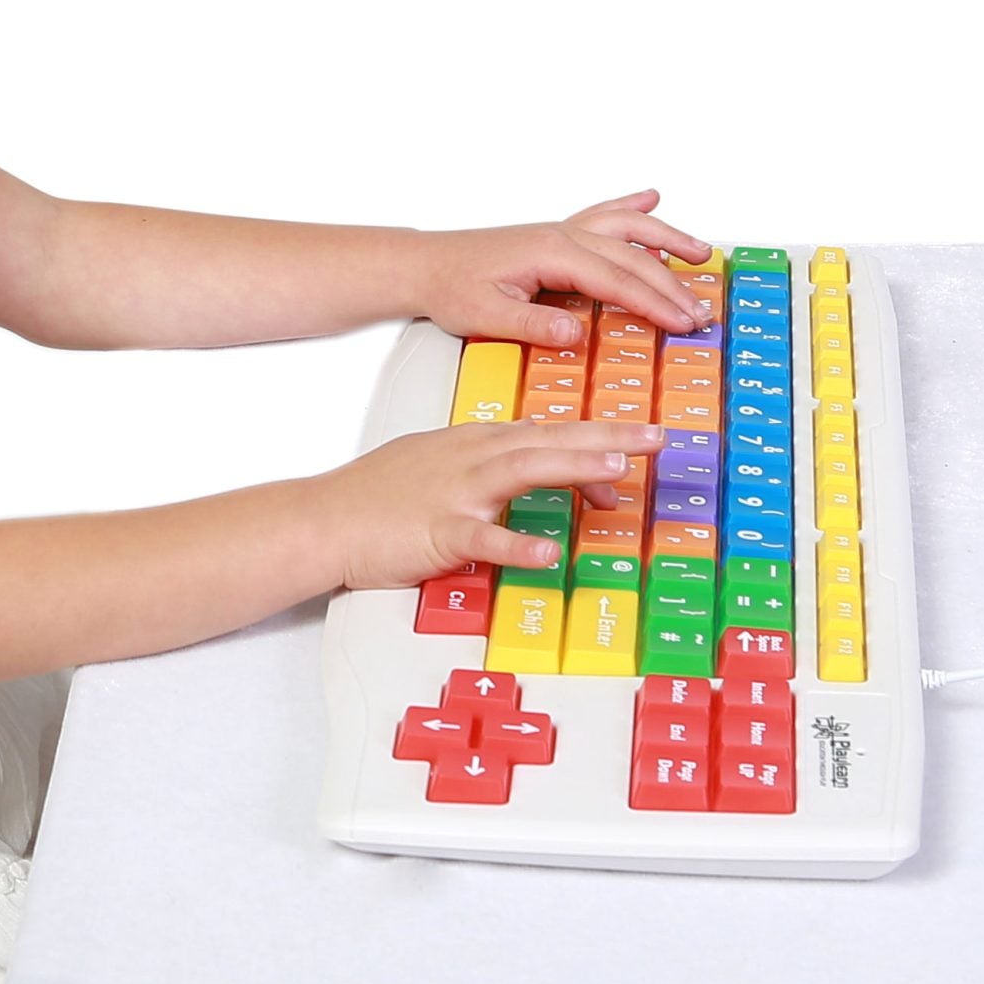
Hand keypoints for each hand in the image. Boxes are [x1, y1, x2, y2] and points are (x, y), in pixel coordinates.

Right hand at [317, 417, 671, 589]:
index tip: (641, 439)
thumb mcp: (437, 464)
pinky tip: (549, 550)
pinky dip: (517, 541)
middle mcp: (471, 459)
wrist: (326, 517)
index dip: (597, 435)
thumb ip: (489, 467)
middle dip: (607, 437)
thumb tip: (535, 473)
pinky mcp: (439, 531)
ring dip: (574, 468)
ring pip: (524, 471)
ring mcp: (456, 492)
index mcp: (474, 443)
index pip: (547, 432)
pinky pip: (484, 538)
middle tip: (657, 438)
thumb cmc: (377, 495)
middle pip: (549, 440)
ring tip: (619, 471)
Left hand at [409, 187, 714, 346]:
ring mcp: (560, 232)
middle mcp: (562, 236)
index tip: (683, 323)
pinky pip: (602, 216)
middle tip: (702, 311)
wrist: (425, 265)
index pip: (617, 281)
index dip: (654, 304)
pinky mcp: (555, 236)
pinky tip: (650, 199)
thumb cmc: (451, 286)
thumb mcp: (486, 314)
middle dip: (671, 284)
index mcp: (552, 253)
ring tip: (700, 252)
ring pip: (625, 229)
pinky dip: (629, 207)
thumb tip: (574, 334)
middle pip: (631, 257)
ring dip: (665, 239)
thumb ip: (532, 325)